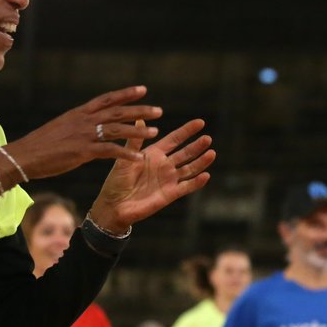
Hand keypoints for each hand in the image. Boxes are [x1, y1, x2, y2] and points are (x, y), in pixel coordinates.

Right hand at [4, 86, 162, 179]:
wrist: (22, 156)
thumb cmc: (41, 145)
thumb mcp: (62, 128)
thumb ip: (79, 125)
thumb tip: (91, 125)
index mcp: (78, 113)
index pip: (106, 99)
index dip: (125, 94)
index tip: (143, 89)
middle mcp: (83, 121)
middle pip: (117, 112)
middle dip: (139, 110)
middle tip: (159, 110)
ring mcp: (83, 135)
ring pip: (116, 129)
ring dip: (137, 130)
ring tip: (154, 132)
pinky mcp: (82, 151)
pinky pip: (109, 151)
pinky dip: (125, 154)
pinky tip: (138, 157)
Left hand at [89, 119, 214, 231]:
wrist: (114, 206)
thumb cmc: (116, 182)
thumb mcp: (124, 160)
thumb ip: (134, 143)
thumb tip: (140, 119)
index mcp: (154, 154)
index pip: (175, 139)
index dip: (187, 131)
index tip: (200, 122)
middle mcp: (164, 165)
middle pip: (186, 153)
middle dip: (197, 145)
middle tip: (208, 138)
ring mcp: (169, 179)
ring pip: (190, 168)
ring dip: (201, 161)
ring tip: (212, 153)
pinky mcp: (171, 194)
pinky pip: (187, 187)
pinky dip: (197, 182)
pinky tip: (206, 175)